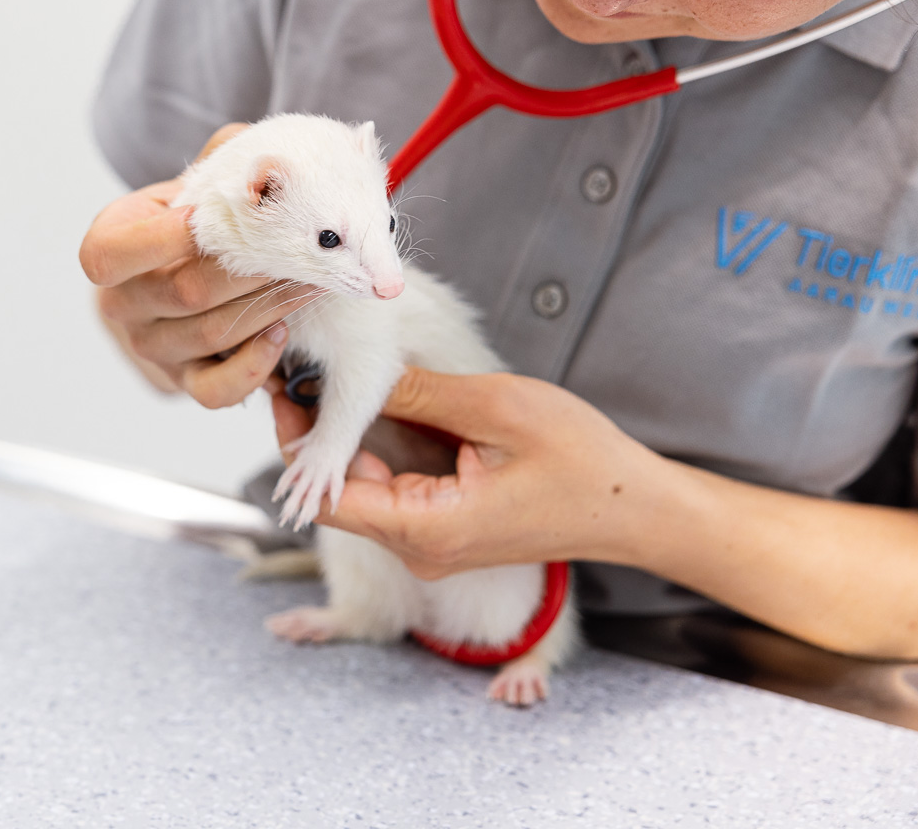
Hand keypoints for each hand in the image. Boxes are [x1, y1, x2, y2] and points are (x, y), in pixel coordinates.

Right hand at [80, 124, 315, 407]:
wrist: (179, 275)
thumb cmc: (190, 222)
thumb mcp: (191, 185)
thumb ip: (223, 160)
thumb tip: (267, 155)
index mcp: (108, 246)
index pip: (108, 255)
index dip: (159, 239)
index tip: (208, 216)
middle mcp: (121, 304)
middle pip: (181, 293)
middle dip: (247, 268)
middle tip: (300, 247)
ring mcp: (151, 347)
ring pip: (209, 335)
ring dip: (268, 307)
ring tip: (313, 280)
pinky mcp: (184, 380)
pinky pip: (216, 390)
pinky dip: (254, 366)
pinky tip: (283, 334)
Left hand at [267, 367, 664, 576]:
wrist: (636, 509)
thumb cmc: (582, 463)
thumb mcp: (496, 408)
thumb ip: (419, 393)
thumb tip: (357, 374)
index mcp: (426, 529)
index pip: (327, 496)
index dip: (294, 443)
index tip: (281, 389)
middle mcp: (419, 548)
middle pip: (338, 493)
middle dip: (313, 434)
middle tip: (294, 369)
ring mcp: (431, 542)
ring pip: (364, 490)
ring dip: (344, 439)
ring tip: (324, 378)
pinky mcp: (445, 527)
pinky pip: (393, 490)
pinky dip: (377, 449)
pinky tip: (370, 404)